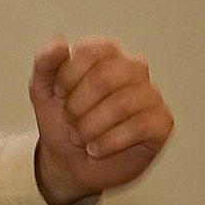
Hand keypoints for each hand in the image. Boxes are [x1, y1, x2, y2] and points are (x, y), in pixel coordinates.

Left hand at [28, 35, 172, 204]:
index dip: (68, 77)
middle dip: (78, 106)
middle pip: (105, 77)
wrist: (69, 162)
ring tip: (82, 137)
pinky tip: (97, 148)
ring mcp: (150, 94)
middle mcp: (133, 68)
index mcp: (106, 53)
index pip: (90, 51)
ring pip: (121, 104)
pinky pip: (139, 127)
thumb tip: (59, 42)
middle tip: (71, 120)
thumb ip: (45, 61)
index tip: (59, 94)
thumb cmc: (62, 121)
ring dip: (91, 127)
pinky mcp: (162, 122)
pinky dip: (109, 142)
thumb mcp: (42, 89)